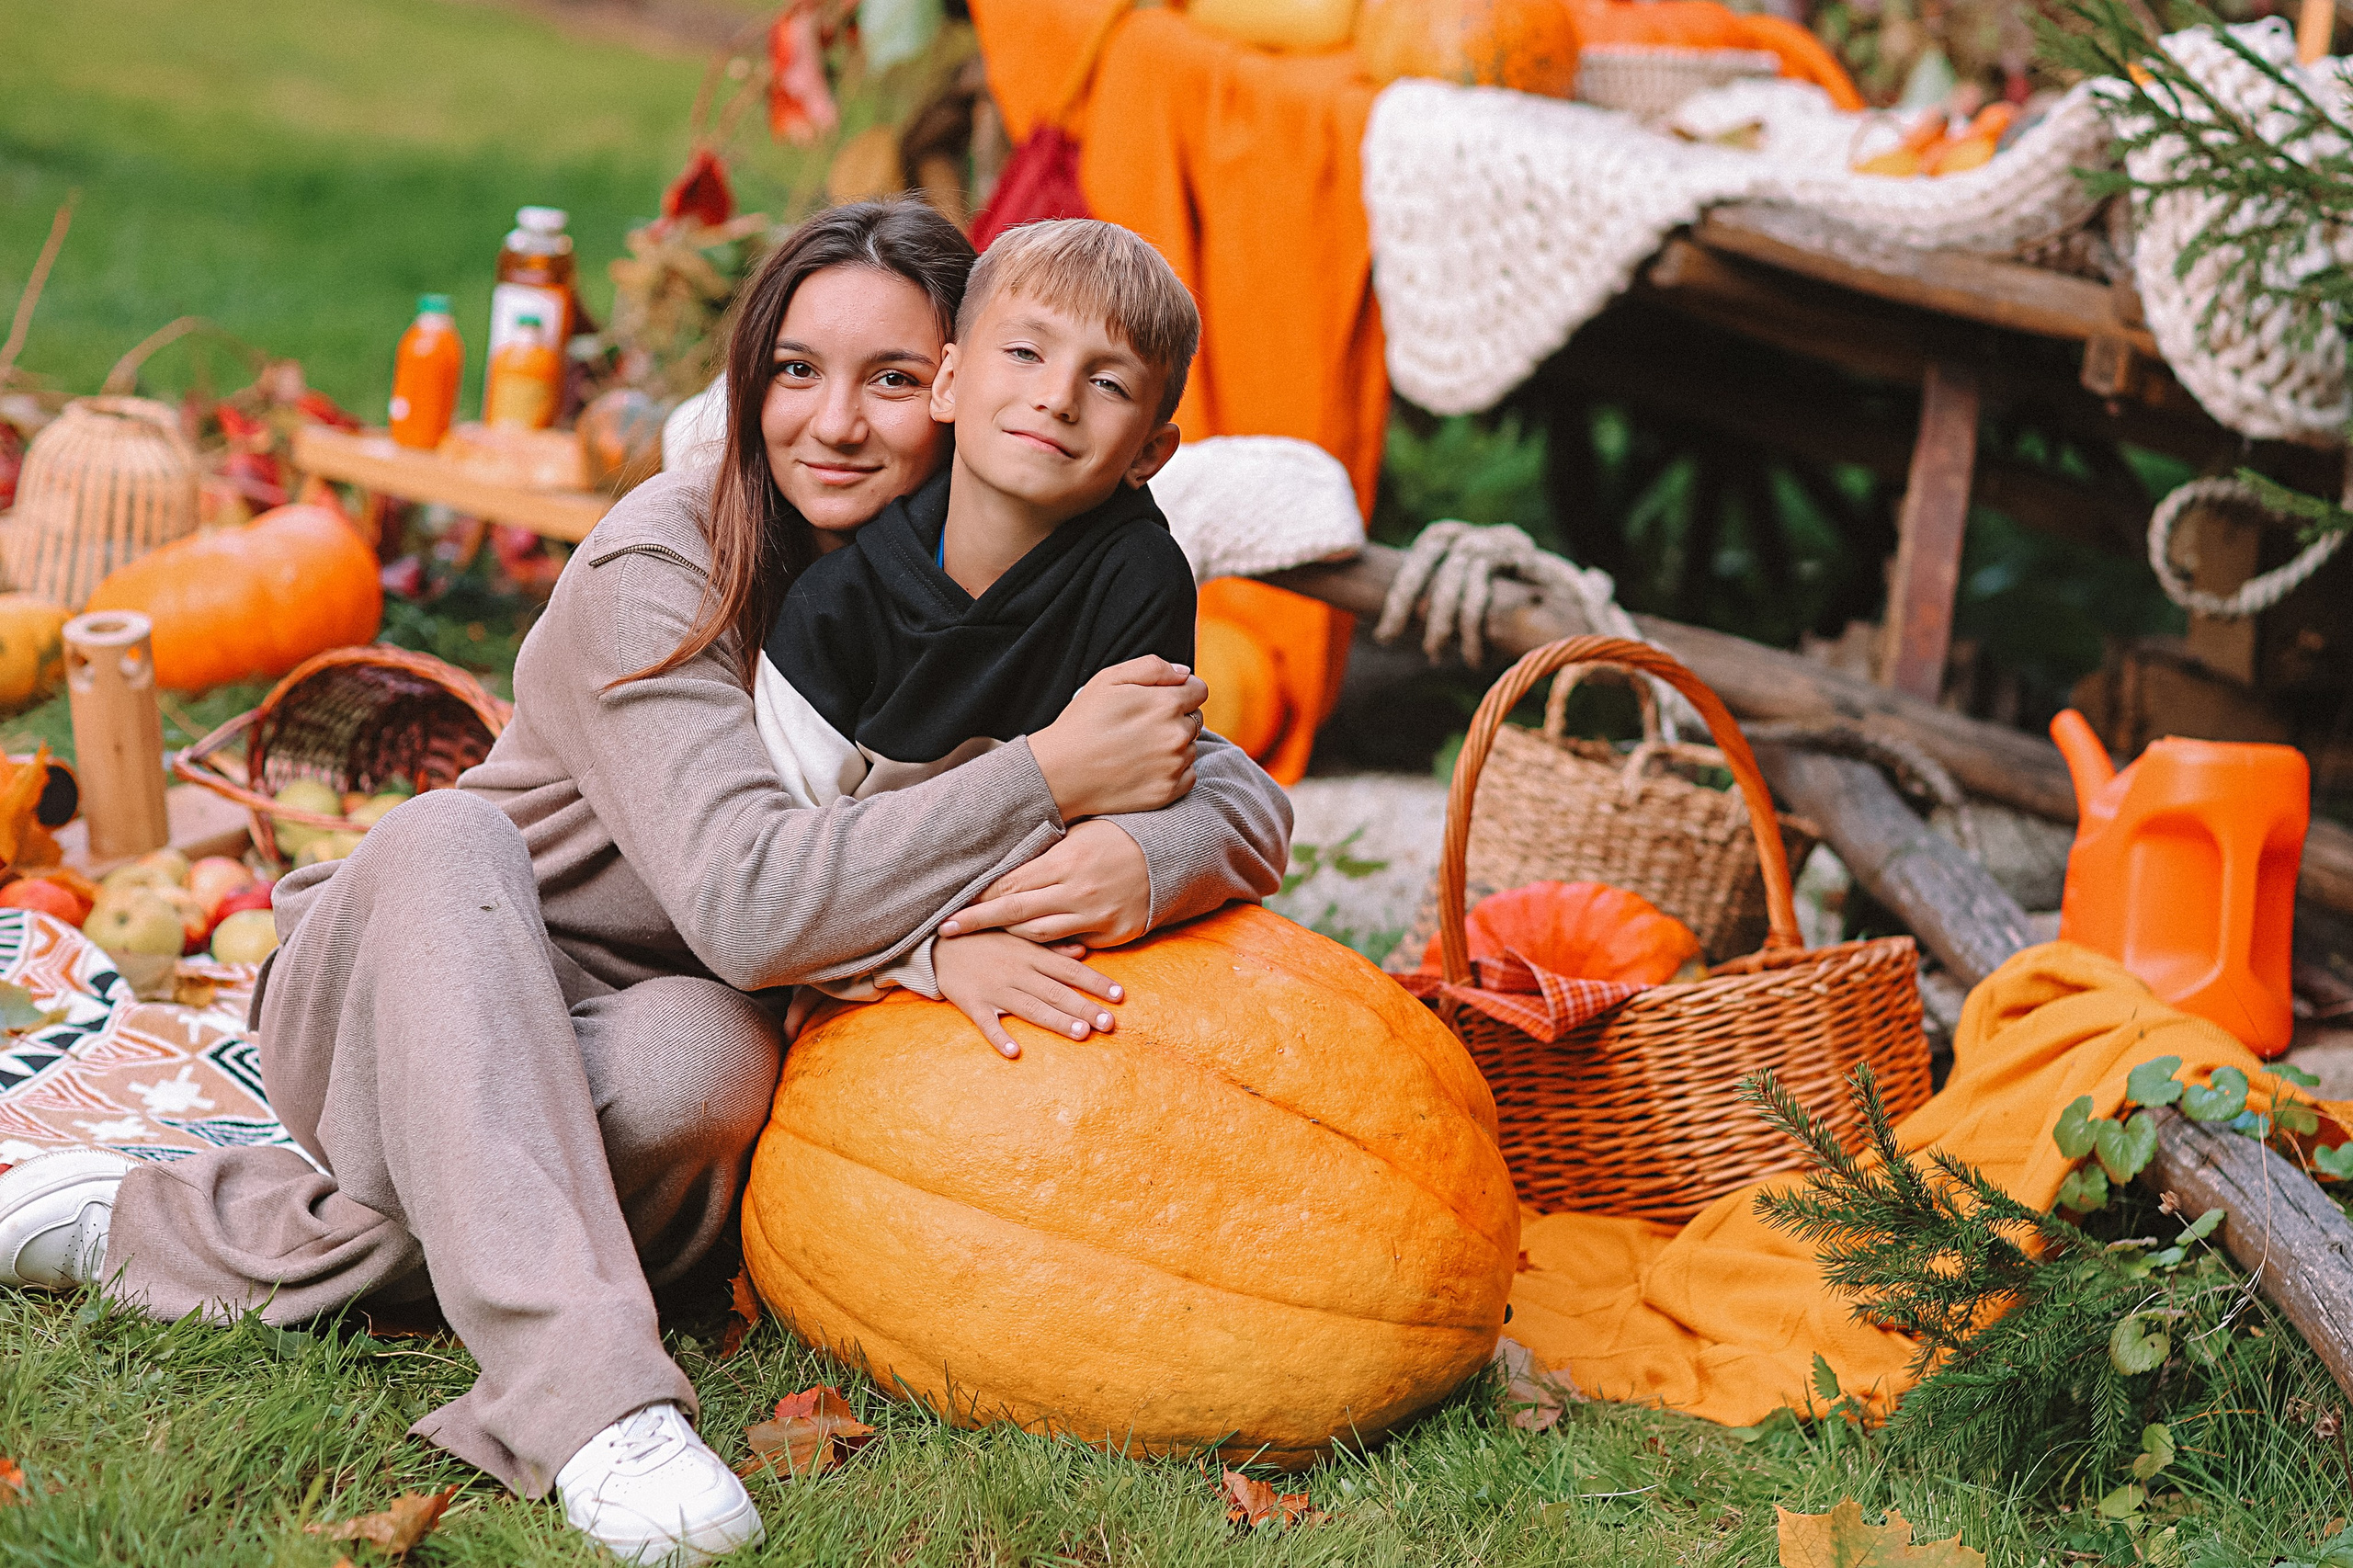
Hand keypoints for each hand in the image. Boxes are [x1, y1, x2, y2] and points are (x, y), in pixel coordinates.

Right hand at [933, 930, 1125, 1058]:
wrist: (936, 940)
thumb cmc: (984, 937)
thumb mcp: (1018, 934)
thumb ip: (1051, 945)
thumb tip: (1084, 952)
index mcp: (1031, 954)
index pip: (1070, 969)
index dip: (1095, 982)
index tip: (1119, 996)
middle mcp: (1017, 971)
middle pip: (1056, 992)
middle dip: (1084, 1007)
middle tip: (1110, 1023)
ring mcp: (995, 988)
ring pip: (1030, 1007)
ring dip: (1055, 1021)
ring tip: (1081, 1033)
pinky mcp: (972, 1002)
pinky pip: (986, 1023)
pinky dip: (999, 1037)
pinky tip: (1014, 1052)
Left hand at [940, 819, 1151, 948]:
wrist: (1172, 855)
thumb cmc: (1119, 836)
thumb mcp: (1081, 832)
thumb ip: (1045, 849)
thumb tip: (1004, 860)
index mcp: (1066, 860)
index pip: (1010, 881)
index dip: (979, 895)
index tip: (952, 904)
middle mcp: (1077, 890)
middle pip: (1014, 910)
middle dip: (976, 921)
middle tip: (946, 929)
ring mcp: (1095, 914)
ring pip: (1038, 933)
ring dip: (1010, 934)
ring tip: (986, 936)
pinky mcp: (1113, 933)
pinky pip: (1071, 944)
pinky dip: (1049, 943)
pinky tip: (1029, 946)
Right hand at [1027, 656, 1203, 820]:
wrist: (1060, 773)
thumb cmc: (1082, 722)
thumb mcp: (1108, 679)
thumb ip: (1152, 667)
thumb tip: (1184, 674)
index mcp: (1166, 703)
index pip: (1199, 691)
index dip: (1182, 691)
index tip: (1162, 699)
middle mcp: (1176, 735)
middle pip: (1195, 719)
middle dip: (1176, 717)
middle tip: (1142, 725)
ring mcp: (1173, 766)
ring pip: (1190, 747)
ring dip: (1174, 745)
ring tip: (1139, 747)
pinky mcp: (1168, 792)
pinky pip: (1188, 775)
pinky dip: (1173, 770)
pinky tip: (1145, 766)